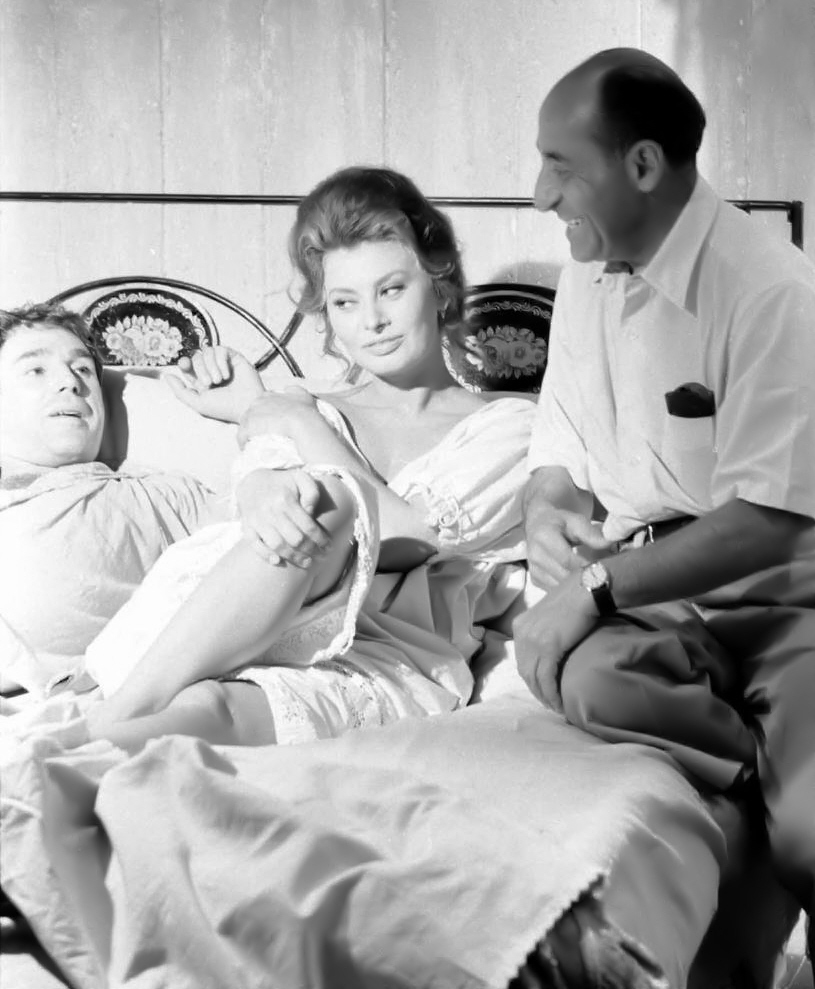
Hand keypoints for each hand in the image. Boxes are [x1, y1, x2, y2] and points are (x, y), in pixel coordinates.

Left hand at [165, 346, 264, 422]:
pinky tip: (227, 374)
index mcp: (202, 381)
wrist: (247, 405)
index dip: (184, 363)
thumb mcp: (198, 403)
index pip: (187, 365)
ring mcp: (223, 363)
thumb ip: (180, 391)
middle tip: (210, 383)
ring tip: (220, 380)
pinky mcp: (234, 357)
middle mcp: (212, 371)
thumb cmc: (224, 408)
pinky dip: (221, 361)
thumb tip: (167, 376)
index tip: (184, 365)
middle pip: (196, 357)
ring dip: (211, 366)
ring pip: (207, 351)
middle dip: (200, 369)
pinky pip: (221, 349)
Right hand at [236, 467, 330, 566]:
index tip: (329, 546)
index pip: (307, 526)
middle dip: (312, 550)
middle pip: (295, 538)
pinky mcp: (247, 527)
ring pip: (277, 545)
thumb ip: (311, 492)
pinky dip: (265, 555)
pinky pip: (254, 545)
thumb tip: (310, 511)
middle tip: (322, 556)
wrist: (252, 482)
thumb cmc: (282, 482)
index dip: (321, 539)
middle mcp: (270, 511)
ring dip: (294, 557)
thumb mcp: (300, 478)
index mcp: (285, 500)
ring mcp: (257, 521)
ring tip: (307, 562)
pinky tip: (278, 561)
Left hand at [237, 385, 320, 447]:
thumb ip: (294, 390)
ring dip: (249, 434)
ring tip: (255, 444)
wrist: (303, 424)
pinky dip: (245, 443)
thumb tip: (287, 389)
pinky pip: (242, 436)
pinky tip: (250, 449)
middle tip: (262, 435)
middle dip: (255, 424)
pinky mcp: (248, 427)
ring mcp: (251, 414)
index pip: (259, 405)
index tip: (268, 424)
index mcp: (268, 395)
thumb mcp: (303, 396)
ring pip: (245, 425)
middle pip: (250, 415)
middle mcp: (257, 402)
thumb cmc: (305, 413)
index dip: (263, 416)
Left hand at [513, 573, 598, 710]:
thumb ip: (545, 627)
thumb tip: (553, 639)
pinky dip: (551, 694)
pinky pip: (546, 679)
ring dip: (543, 696)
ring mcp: (533, 641)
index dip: (530, 676)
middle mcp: (522, 633)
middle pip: (525, 670)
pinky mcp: (548, 648)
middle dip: (535, 690)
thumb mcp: (550, 612)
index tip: (541, 688)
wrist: (587, 589)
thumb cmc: (575, 597)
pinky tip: (559, 703)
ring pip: (533, 678)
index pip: (521, 658)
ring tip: (555, 706)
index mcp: (521, 624)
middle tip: (549, 702)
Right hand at [525, 503, 613, 589]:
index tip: (603, 569)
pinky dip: (568, 589)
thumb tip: (609, 544)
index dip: (586, 567)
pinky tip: (578, 581)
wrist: (538, 524)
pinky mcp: (535, 579)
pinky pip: (555, 590)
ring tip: (592, 579)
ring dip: (577, 586)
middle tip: (602, 577)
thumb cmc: (560, 522)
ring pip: (560, 587)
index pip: (567, 560)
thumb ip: (591, 533)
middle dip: (584, 578)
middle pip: (564, 576)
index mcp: (544, 537)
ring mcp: (534, 569)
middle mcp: (535, 555)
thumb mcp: (576, 521)